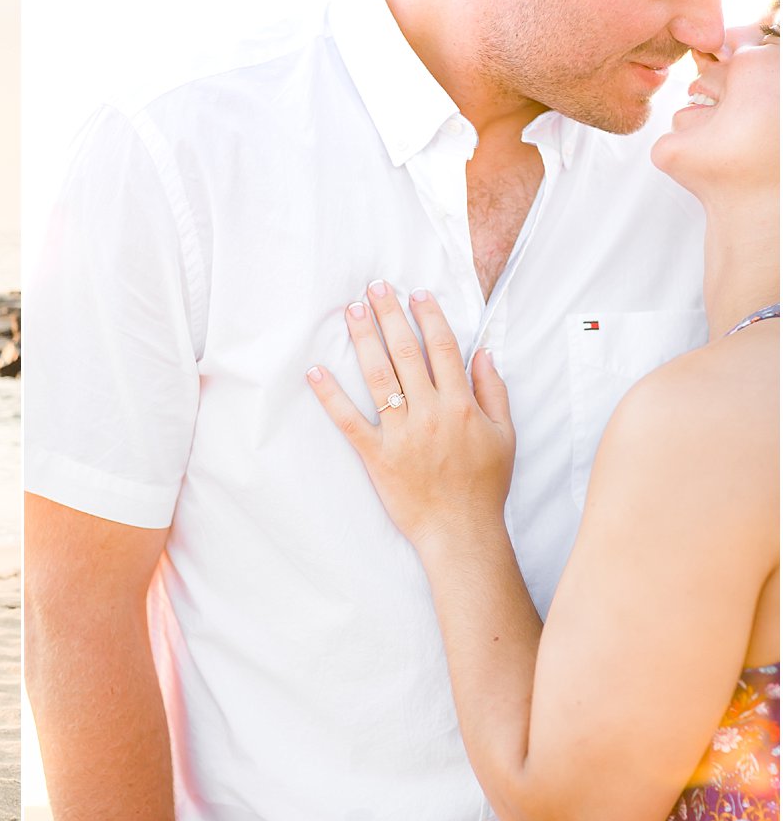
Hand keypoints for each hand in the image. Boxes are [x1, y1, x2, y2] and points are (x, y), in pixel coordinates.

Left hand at [306, 281, 514, 551]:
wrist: (462, 532)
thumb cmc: (485, 485)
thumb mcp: (505, 436)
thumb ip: (494, 392)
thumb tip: (483, 352)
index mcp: (462, 406)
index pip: (442, 350)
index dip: (429, 318)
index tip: (416, 294)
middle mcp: (431, 414)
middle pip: (406, 354)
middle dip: (390, 317)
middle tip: (375, 288)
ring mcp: (402, 434)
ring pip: (379, 378)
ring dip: (364, 341)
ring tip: (352, 312)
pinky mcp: (377, 456)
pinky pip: (349, 421)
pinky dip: (331, 396)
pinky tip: (315, 371)